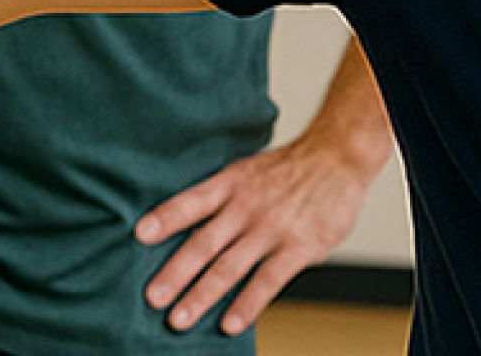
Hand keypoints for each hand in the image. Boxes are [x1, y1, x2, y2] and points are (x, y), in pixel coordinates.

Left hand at [133, 133, 379, 335]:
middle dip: (176, 273)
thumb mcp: (249, 172)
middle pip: (205, 242)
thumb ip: (221, 200)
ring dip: (202, 295)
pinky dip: (247, 304)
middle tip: (153, 298)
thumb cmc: (289, 170)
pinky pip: (268, 280)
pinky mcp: (300, 247)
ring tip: (179, 320)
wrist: (340, 156)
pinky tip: (230, 324)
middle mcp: (248, 206)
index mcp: (232, 184)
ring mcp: (273, 228)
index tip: (139, 235)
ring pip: (230, 266)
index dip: (166, 218)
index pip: (193, 202)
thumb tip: (181, 232)